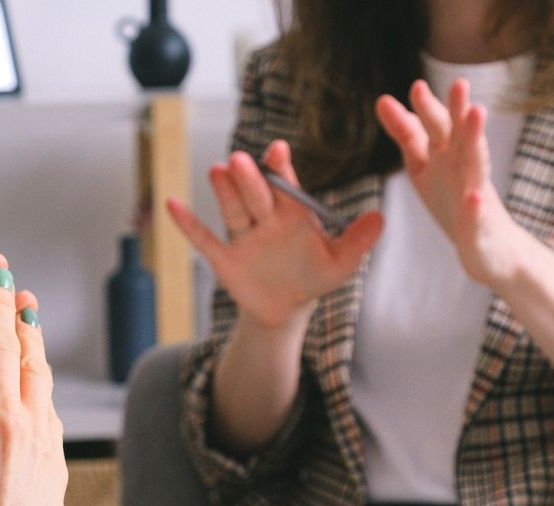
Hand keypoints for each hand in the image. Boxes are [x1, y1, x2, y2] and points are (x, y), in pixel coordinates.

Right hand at [167, 140, 383, 330]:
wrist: (288, 307)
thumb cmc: (314, 277)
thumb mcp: (340, 262)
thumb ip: (357, 240)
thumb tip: (381, 219)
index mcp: (292, 213)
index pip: (285, 185)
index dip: (280, 168)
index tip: (277, 150)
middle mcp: (264, 218)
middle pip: (256, 194)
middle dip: (250, 179)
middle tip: (242, 160)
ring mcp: (243, 236)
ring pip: (232, 210)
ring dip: (224, 192)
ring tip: (217, 171)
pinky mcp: (224, 257)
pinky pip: (204, 239)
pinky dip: (188, 224)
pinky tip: (172, 205)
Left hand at [375, 79, 529, 288]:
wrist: (490, 248)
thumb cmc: (455, 201)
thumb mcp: (425, 165)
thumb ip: (408, 134)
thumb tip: (383, 100)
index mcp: (446, 155)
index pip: (433, 128)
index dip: (424, 110)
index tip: (414, 88)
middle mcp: (463, 168)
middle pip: (459, 136)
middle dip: (458, 111)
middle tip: (459, 84)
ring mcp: (475, 195)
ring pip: (477, 164)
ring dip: (477, 140)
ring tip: (478, 114)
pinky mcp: (480, 227)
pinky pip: (477, 217)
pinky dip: (475, 209)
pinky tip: (473, 200)